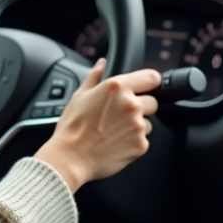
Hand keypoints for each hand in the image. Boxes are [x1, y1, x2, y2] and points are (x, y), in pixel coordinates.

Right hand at [33, 59, 160, 193]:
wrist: (70, 158)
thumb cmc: (72, 128)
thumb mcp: (79, 96)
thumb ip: (94, 76)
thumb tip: (102, 63)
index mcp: (117, 87)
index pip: (152, 78)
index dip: (149, 83)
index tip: (145, 88)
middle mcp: (131, 104)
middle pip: (153, 101)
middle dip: (141, 107)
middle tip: (120, 115)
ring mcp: (138, 126)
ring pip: (148, 123)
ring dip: (137, 125)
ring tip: (114, 131)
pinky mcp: (141, 145)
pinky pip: (143, 140)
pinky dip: (133, 142)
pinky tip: (115, 143)